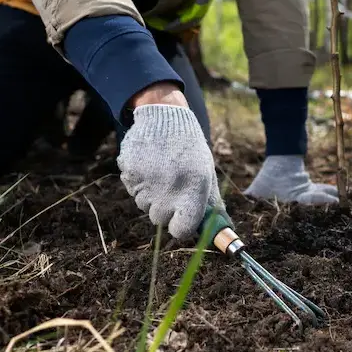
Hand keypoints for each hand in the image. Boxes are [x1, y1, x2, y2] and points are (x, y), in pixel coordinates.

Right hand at [117, 95, 228, 238]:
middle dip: (164, 208)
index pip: (181, 230)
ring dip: (150, 194)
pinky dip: (137, 180)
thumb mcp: (205, 173)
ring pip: (143, 204)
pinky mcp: (129, 171)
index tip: (180, 219)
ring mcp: (146, 180)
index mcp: (193, 189)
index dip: (180, 227)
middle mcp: (168, 188)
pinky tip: (147, 164)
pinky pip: (130, 188)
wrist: (164, 117)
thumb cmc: (190, 150)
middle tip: (170, 186)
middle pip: (158, 219)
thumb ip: (209, 204)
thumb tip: (222, 234)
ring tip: (159, 171)